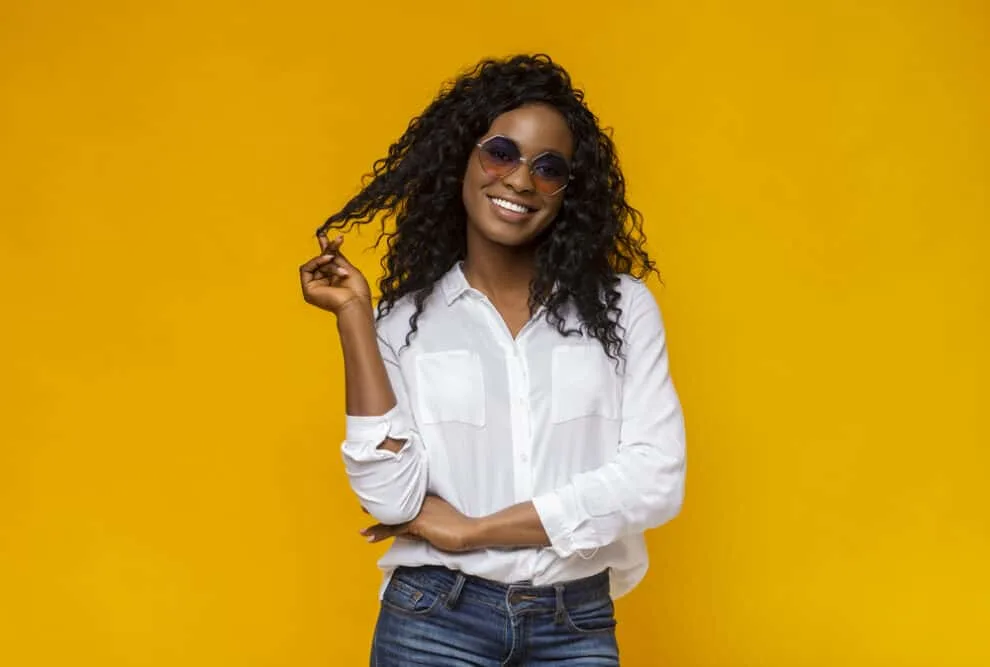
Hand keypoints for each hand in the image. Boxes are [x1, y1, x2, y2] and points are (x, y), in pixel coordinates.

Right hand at [299, 233, 371, 314]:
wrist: (354, 303)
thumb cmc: (356, 290)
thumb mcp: (347, 267)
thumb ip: (335, 256)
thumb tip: (326, 242)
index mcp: (333, 282)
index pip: (326, 263)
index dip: (325, 249)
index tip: (323, 235)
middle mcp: (322, 285)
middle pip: (321, 261)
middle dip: (329, 251)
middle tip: (338, 241)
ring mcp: (314, 287)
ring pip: (315, 264)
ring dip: (328, 263)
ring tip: (341, 270)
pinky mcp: (308, 289)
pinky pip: (305, 269)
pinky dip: (316, 262)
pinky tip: (328, 261)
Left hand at [361, 496, 479, 552]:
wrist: (470, 531)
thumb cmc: (459, 529)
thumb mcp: (438, 524)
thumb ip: (424, 524)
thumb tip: (409, 531)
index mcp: (427, 499)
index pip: (405, 501)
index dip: (391, 503)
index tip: (379, 502)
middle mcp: (421, 502)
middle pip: (396, 506)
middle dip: (380, 508)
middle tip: (363, 508)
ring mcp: (419, 511)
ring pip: (392, 517)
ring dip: (376, 524)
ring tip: (362, 530)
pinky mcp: (418, 522)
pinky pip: (395, 528)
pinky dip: (380, 533)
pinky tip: (369, 537)